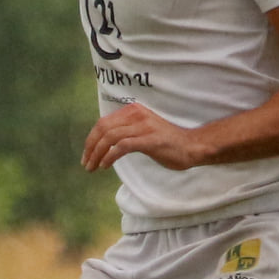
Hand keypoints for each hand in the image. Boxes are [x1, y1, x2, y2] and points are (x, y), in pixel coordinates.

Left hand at [82, 104, 205, 172]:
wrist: (192, 146)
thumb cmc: (168, 142)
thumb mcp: (143, 130)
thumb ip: (126, 131)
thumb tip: (104, 142)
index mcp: (133, 111)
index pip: (103, 123)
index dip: (91, 139)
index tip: (87, 155)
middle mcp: (137, 115)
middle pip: (103, 128)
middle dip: (90, 147)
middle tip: (86, 163)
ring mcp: (143, 127)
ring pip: (110, 137)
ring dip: (97, 154)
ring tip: (93, 167)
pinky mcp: (149, 140)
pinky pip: (122, 146)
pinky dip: (110, 156)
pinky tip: (105, 165)